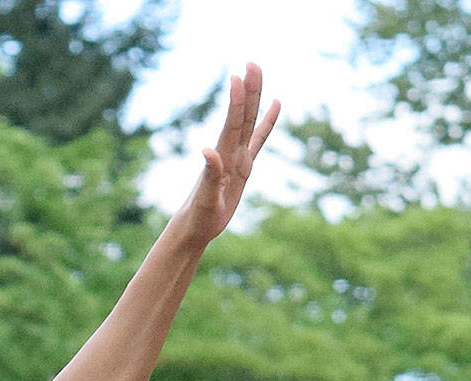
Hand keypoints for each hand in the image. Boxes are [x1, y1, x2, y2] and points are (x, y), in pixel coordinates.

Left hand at [179, 63, 278, 246]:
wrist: (195, 227)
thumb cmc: (199, 216)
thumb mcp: (206, 199)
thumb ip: (210, 175)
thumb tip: (208, 151)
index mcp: (222, 158)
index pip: (232, 125)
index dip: (236, 102)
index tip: (237, 77)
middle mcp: (230, 152)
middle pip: (243, 116)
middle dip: (249, 91)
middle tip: (252, 63)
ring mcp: (237, 157)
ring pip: (250, 122)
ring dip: (255, 98)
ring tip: (258, 72)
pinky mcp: (243, 167)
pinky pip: (258, 140)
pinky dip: (266, 123)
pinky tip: (275, 105)